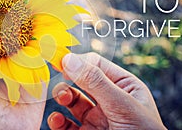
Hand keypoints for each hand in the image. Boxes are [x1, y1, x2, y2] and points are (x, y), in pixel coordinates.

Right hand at [47, 53, 165, 129]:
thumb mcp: (121, 104)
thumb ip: (95, 81)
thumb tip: (69, 59)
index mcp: (123, 86)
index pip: (97, 64)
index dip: (79, 61)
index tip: (60, 61)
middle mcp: (109, 100)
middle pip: (81, 81)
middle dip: (69, 78)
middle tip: (58, 76)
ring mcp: (97, 118)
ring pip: (72, 100)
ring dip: (62, 96)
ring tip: (61, 98)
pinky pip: (67, 124)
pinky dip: (58, 120)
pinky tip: (57, 120)